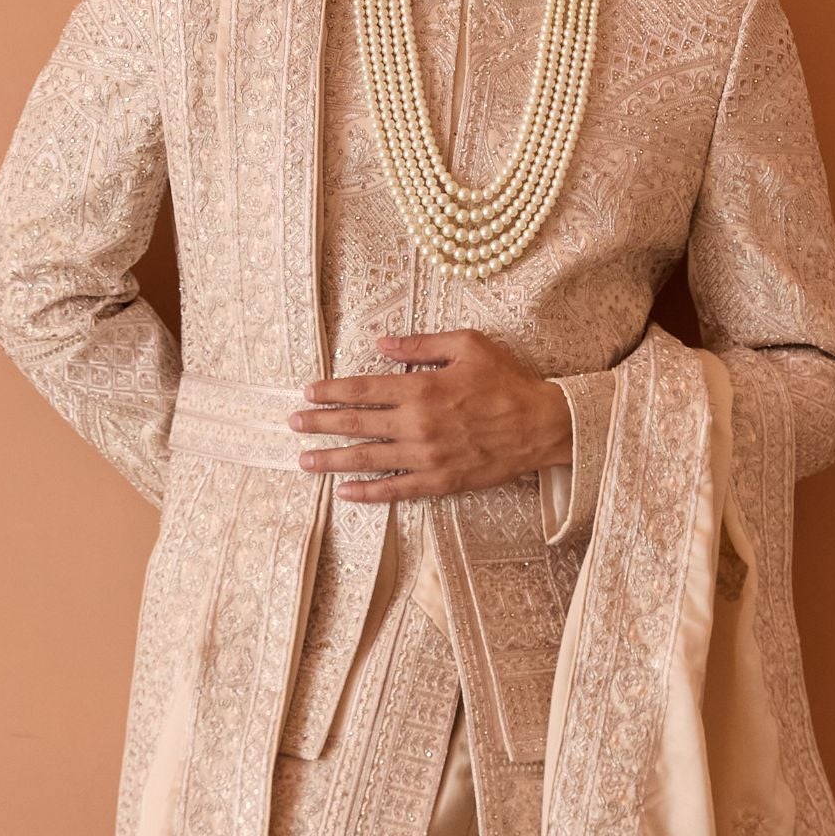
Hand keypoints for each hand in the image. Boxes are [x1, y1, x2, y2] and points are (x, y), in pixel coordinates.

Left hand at [291, 330, 572, 505]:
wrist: (541, 425)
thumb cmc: (507, 381)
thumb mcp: (467, 345)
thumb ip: (421, 343)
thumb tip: (382, 342)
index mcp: (421, 388)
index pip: (363, 389)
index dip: (331, 391)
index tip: (308, 393)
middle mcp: (417, 424)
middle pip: (356, 424)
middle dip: (320, 424)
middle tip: (292, 424)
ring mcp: (426, 456)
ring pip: (368, 459)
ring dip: (332, 459)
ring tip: (305, 459)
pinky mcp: (439, 481)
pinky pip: (395, 490)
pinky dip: (367, 493)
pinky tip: (344, 492)